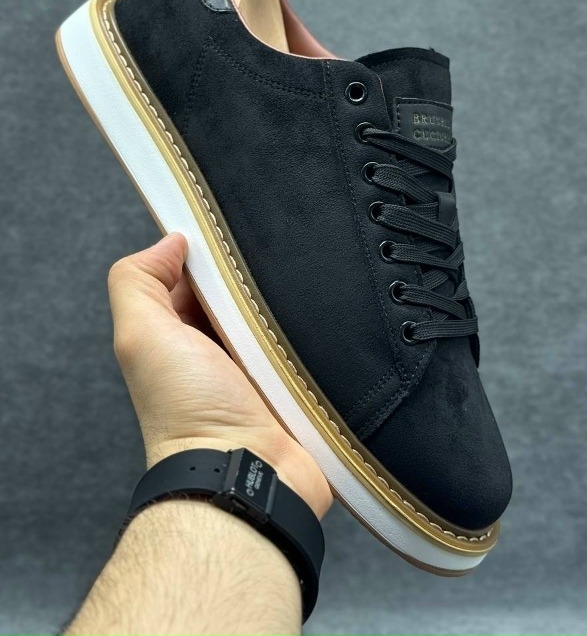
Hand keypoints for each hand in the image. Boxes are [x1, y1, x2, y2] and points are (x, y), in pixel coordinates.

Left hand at [107, 232, 331, 518]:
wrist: (247, 476)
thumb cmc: (189, 413)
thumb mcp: (142, 337)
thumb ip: (138, 282)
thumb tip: (170, 242)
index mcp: (180, 336)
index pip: (195, 276)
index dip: (208, 252)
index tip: (229, 228)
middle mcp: (220, 350)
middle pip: (242, 291)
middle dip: (257, 269)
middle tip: (279, 246)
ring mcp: (264, 367)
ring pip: (282, 312)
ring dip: (293, 297)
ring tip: (311, 272)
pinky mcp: (300, 382)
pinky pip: (315, 341)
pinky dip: (319, 327)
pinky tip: (329, 308)